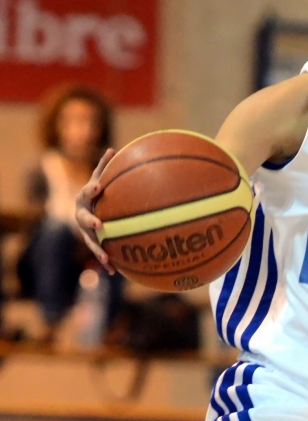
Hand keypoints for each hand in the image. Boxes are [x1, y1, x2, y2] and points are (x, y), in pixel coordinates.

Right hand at [74, 149, 115, 272]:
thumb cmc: (96, 192)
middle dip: (90, 222)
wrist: (85, 209)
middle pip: (82, 219)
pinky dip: (106, 261)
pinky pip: (99, 252)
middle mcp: (80, 214)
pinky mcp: (91, 242)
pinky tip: (115, 271)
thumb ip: (104, 167)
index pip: (86, 192)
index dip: (91, 189)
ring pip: (89, 240)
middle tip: (98, 224)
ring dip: (98, 249)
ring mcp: (84, 231)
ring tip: (106, 258)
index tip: (98, 187)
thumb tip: (113, 149)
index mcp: (83, 198)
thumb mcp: (98, 179)